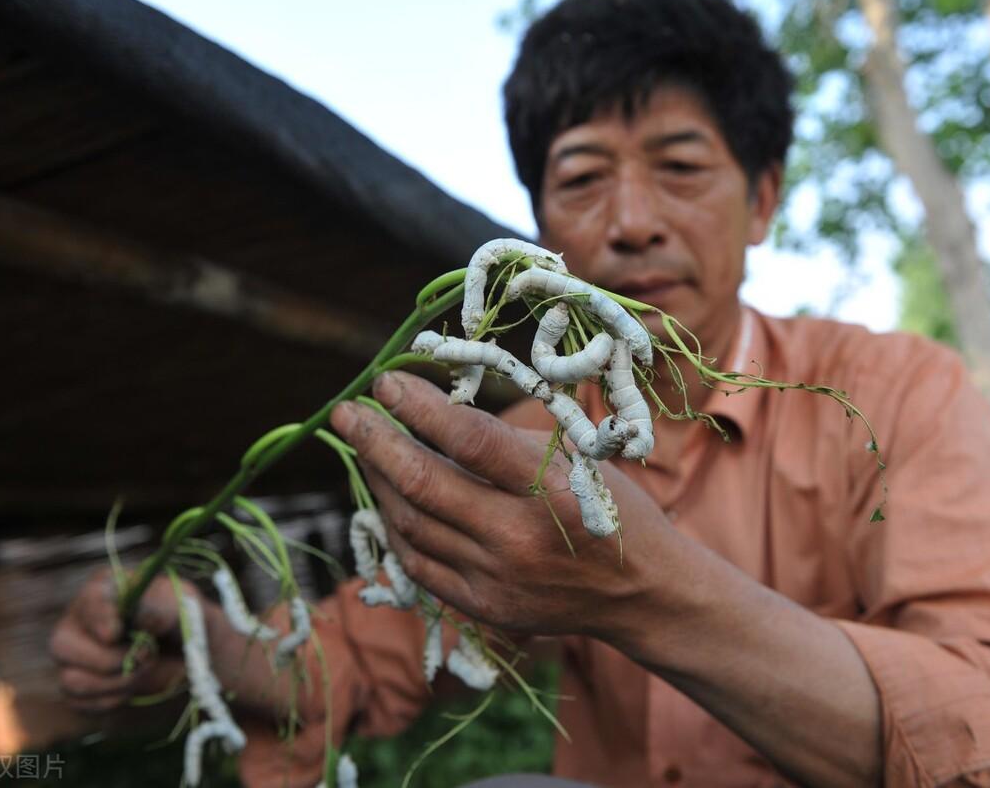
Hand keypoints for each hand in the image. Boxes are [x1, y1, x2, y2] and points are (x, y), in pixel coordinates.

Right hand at [49, 567, 189, 713]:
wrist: (183, 647)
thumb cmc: (178, 616)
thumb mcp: (179, 604)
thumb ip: (161, 611)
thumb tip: (142, 624)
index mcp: (103, 589)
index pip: (88, 601)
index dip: (100, 619)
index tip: (116, 633)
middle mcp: (78, 621)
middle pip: (62, 646)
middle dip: (109, 660)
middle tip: (146, 656)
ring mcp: (73, 655)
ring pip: (71, 681)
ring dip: (117, 682)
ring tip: (145, 669)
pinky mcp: (77, 685)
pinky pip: (82, 704)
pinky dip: (113, 699)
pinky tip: (133, 683)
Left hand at [329, 371, 677, 639]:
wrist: (642, 591)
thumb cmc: (609, 505)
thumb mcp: (575, 456)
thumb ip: (505, 440)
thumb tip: (431, 410)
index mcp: (550, 488)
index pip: (468, 439)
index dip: (418, 408)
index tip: (386, 381)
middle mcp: (518, 537)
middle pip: (424, 484)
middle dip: (375, 441)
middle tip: (346, 412)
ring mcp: (496, 578)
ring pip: (411, 523)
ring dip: (379, 480)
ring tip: (365, 447)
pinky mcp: (483, 607)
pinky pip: (418, 562)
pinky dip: (396, 526)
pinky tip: (387, 497)